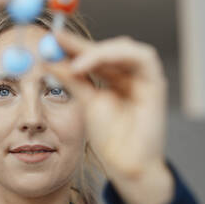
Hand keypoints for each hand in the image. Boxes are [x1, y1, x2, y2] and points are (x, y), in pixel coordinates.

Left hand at [44, 31, 173, 203]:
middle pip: (106, 48)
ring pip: (124, 47)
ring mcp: (142, 77)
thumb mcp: (86, 101)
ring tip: (73, 63)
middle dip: (80, 44)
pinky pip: (141, 58)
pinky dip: (114, 56)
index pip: (92, 55)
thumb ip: (72, 80)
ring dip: (97, 50)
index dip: (72, 45)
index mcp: (112, 78)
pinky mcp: (155, 83)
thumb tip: (49, 60)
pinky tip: (87, 66)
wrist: (127, 164)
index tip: (50, 39)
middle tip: (57, 39)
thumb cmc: (110, 137)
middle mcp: (128, 74)